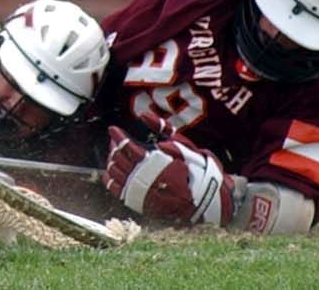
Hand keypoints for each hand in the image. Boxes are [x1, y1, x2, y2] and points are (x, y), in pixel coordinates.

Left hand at [104, 125, 236, 225]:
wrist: (207, 198)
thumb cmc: (196, 168)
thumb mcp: (183, 143)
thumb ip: (162, 127)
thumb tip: (143, 114)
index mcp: (156, 163)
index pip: (128, 148)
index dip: (118, 136)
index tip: (113, 129)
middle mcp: (147, 179)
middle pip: (120, 160)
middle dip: (115, 147)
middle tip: (115, 140)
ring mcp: (143, 193)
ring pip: (117, 175)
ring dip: (112, 162)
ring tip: (115, 153)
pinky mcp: (141, 203)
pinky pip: (118, 191)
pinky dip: (111, 180)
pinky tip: (111, 172)